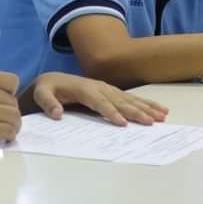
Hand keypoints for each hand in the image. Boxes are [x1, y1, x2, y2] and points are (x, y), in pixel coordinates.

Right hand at [0, 71, 19, 147]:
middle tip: (2, 121)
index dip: (10, 93)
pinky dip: (8, 136)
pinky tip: (1, 138)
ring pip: (15, 117)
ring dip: (12, 125)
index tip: (3, 102)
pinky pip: (8, 132)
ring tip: (4, 131)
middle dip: (10, 112)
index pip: (11, 81)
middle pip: (13, 102)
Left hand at [31, 72, 168, 125]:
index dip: (111, 112)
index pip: (99, 102)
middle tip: (150, 122)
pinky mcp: (111, 91)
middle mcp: (98, 87)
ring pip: (129, 99)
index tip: (123, 123)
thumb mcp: (41, 95)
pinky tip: (159, 110)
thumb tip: (57, 113)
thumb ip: (47, 103)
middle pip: (119, 101)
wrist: (52, 80)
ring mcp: (107, 88)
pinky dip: (146, 103)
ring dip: (146, 107)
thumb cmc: (47, 89)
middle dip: (135, 112)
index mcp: (84, 89)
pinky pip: (131, 98)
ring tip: (162, 116)